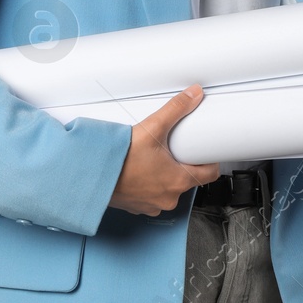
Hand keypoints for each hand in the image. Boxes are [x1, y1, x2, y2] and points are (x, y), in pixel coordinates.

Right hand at [107, 84, 219, 216]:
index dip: (208, 161)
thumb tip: (193, 95)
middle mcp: (169, 197)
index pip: (209, 174)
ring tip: (150, 160)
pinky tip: (138, 172)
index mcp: (179, 180)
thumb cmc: (120, 160)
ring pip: (167, 189)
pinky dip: (147, 185)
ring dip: (162, 176)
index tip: (203, 152)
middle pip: (186, 180)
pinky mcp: (138, 206)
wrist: (92, 176)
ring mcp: (153, 205)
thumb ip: (175, 110)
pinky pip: (150, 196)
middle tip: (168, 150)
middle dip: (179, 165)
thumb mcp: (152, 129)